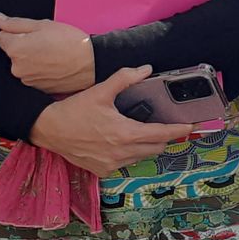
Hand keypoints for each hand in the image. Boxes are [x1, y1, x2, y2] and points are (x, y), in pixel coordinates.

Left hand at [0, 12, 94, 95]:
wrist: (91, 63)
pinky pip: (32, 76)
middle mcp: (16, 68)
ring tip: (52, 55)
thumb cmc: (69, 41)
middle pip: (12, 52)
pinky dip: (39, 71)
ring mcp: (27, 80)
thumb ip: (15, 23)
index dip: (16, 32)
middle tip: (45, 43)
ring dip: (32, 60)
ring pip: (22, 65)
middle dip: (23, 47)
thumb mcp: (42, 25)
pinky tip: (54, 66)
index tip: (33, 34)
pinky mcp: (37, 89)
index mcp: (15, 49)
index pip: (1, 37)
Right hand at [27, 66, 194, 174]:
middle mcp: (121, 152)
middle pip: (156, 148)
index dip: (178, 130)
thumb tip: (146, 69)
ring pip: (141, 157)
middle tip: (162, 125)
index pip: (161, 134)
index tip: (190, 126)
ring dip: (146, 146)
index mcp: (125, 133)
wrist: (48, 130)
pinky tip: (119, 142)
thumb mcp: (100, 91)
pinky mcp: (102, 170)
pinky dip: (128, 153)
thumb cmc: (74, 110)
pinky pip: (125, 163)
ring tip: (139, 131)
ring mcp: (111, 164)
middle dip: (163, 137)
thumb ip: (125, 78)